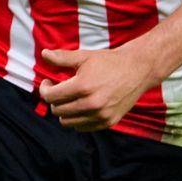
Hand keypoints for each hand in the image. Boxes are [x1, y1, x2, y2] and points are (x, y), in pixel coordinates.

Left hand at [38, 46, 156, 130]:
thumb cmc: (109, 62)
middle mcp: (92, 104)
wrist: (138, 70)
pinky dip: (77, 119)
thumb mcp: (84, 56)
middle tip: (58, 89)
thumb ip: (61, 57)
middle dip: (54, 99)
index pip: (51, 97)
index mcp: (83, 86)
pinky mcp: (109, 122)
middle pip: (57, 110)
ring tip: (69, 98)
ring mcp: (101, 115)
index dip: (44, 89)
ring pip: (67, 122)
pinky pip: (82, 127)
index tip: (48, 83)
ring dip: (64, 111)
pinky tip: (80, 106)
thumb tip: (43, 53)